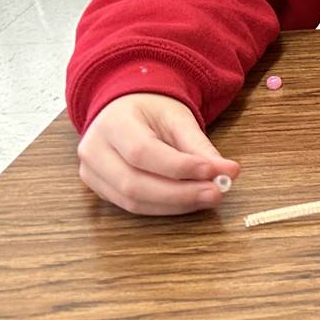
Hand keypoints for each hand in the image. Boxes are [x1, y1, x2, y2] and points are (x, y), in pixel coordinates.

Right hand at [77, 93, 239, 214]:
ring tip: (208, 198)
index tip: (212, 171)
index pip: (142, 151)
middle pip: (133, 183)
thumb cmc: (151, 112)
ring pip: (132, 201)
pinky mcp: (99, 190)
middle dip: (180, 193)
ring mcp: (91, 173)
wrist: (125, 111)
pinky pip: (132, 206)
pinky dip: (164, 208)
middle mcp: (93, 150)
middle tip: (216, 193)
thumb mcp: (177, 118)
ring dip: (175, 204)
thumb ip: (199, 146)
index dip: (178, 166)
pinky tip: (189, 203)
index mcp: (112, 123)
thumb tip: (228, 172)